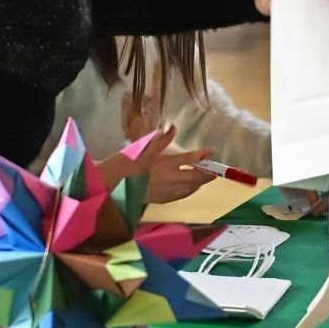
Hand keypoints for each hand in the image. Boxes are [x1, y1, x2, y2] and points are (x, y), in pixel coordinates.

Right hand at [93, 127, 207, 203]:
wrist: (113, 185)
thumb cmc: (127, 163)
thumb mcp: (143, 148)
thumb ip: (161, 140)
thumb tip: (173, 128)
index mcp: (167, 164)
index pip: (192, 159)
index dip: (203, 154)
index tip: (212, 150)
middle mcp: (172, 179)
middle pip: (197, 177)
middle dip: (208, 173)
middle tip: (215, 169)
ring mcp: (169, 191)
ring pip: (192, 188)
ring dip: (200, 182)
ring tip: (205, 176)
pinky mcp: (164, 199)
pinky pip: (183, 195)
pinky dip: (190, 189)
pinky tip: (191, 186)